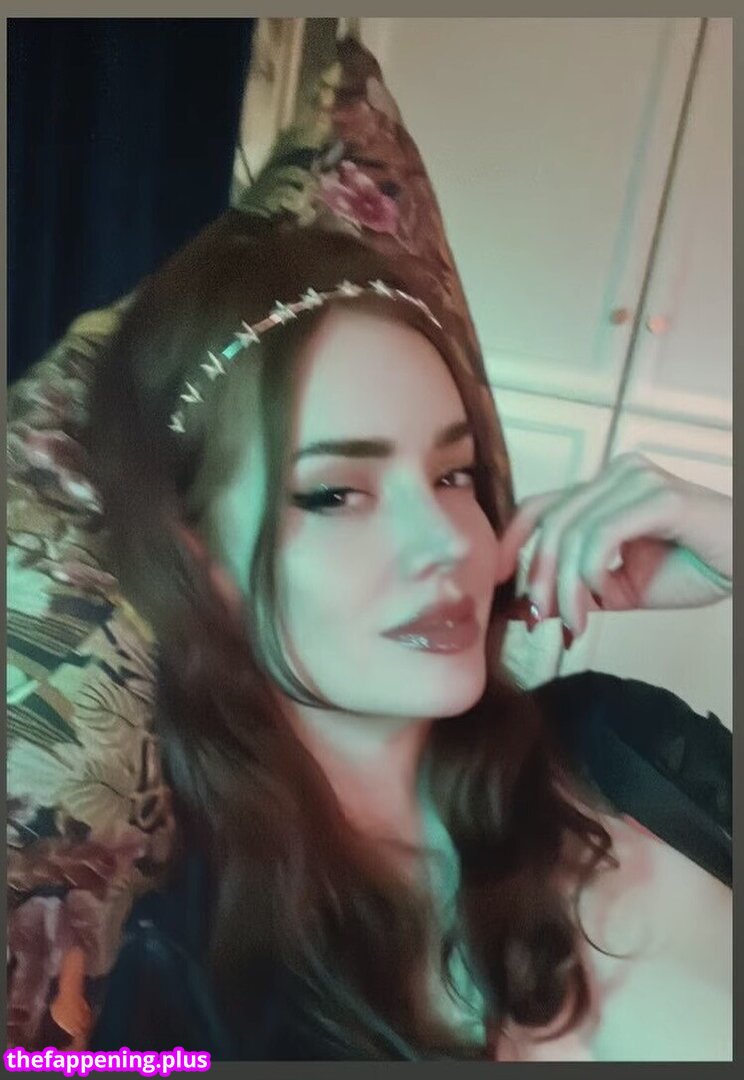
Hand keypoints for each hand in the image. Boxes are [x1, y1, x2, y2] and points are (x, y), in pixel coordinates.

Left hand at [500, 452, 731, 639]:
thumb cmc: (692, 568)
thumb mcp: (619, 588)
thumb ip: (577, 589)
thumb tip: (530, 607)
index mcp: (604, 488)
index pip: (540, 507)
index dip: (510, 544)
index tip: (499, 585)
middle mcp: (617, 474)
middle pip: (550, 524)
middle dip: (537, 578)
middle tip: (540, 620)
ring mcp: (637, 480)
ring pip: (572, 534)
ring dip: (566, 588)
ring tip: (577, 624)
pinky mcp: (659, 497)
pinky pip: (601, 538)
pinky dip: (590, 575)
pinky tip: (600, 598)